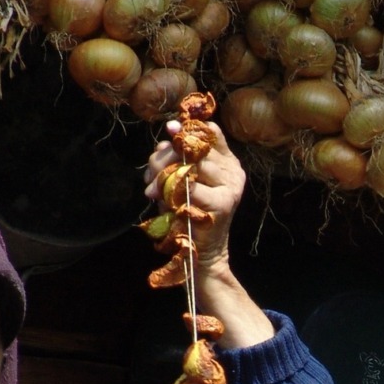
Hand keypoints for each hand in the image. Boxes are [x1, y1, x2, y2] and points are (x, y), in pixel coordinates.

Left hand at [142, 120, 274, 348]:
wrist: (199, 254)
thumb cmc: (187, 215)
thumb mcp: (181, 179)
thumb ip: (178, 156)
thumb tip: (170, 132)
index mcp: (228, 162)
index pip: (210, 132)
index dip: (187, 129)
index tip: (170, 130)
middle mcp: (234, 172)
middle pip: (195, 146)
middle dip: (164, 155)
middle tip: (149, 173)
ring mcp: (231, 187)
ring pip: (190, 164)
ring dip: (162, 174)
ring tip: (152, 190)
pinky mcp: (223, 203)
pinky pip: (188, 185)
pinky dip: (170, 192)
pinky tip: (163, 203)